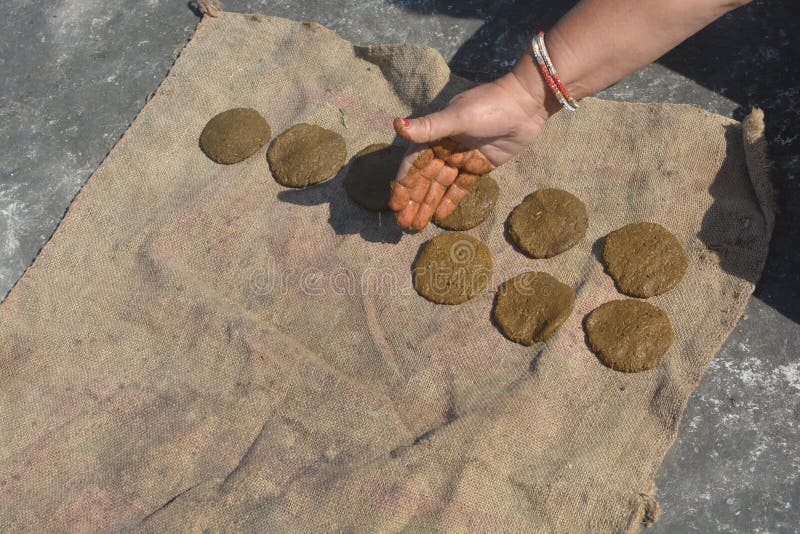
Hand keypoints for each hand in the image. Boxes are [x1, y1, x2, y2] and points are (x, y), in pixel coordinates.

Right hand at [389, 71, 555, 230]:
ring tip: (417, 225)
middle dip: (413, 201)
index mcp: (435, 135)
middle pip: (425, 179)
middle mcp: (444, 148)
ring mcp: (462, 158)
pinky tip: (441, 216)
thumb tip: (397, 125)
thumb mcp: (458, 117)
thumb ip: (429, 127)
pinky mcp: (479, 167)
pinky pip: (461, 187)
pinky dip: (451, 200)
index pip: (413, 164)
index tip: (395, 204)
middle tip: (403, 224)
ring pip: (440, 186)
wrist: (525, 105)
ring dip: (428, 204)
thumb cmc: (490, 107)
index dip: (403, 184)